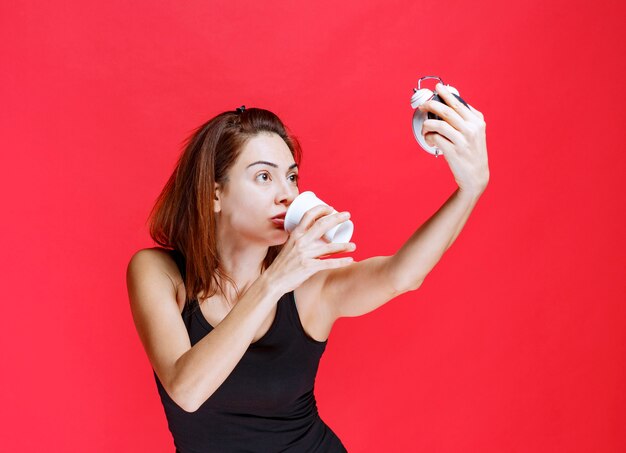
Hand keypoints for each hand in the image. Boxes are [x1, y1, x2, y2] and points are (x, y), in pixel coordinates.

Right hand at [264, 205, 355, 293]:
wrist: (273, 281)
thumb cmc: (283, 264)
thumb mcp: (289, 246)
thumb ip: (300, 240)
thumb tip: (313, 235)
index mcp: (295, 234)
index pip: (308, 215)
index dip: (321, 209)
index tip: (331, 208)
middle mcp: (300, 242)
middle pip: (321, 225)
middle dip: (336, 218)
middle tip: (347, 215)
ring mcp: (305, 255)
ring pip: (329, 247)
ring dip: (344, 246)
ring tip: (354, 246)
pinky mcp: (309, 267)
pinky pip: (328, 264)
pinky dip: (341, 262)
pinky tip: (351, 261)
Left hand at [419, 83, 489, 197]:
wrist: (476, 176)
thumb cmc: (473, 153)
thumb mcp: (477, 132)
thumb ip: (468, 118)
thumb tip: (454, 101)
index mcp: (477, 121)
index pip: (458, 103)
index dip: (446, 94)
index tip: (438, 88)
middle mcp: (471, 129)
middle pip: (447, 111)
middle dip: (431, 105)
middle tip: (422, 105)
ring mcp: (462, 141)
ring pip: (438, 124)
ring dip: (427, 124)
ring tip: (424, 127)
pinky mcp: (453, 151)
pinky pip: (435, 138)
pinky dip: (428, 137)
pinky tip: (428, 139)